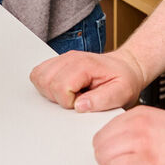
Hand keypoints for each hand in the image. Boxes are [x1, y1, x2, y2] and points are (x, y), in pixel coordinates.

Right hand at [30, 49, 144, 111]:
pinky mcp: (59, 62)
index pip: (60, 87)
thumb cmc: (124, 80)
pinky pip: (39, 73)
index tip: (84, 101)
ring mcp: (64, 58)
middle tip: (78, 98)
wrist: (126, 67)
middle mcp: (71, 58)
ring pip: (38, 77)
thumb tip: (80, 106)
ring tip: (71, 94)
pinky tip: (63, 89)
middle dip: (58, 98)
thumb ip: (102, 100)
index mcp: (85, 65)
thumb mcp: (122, 92)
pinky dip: (45, 85)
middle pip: (46, 82)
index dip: (70, 102)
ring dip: (50, 91)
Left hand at [94, 107, 164, 164]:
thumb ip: (139, 130)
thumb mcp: (161, 123)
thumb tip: (122, 146)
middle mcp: (137, 127)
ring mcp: (141, 144)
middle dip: (107, 159)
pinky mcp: (148, 164)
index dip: (108, 148)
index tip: (115, 156)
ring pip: (105, 158)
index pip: (104, 131)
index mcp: (139, 115)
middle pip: (100, 144)